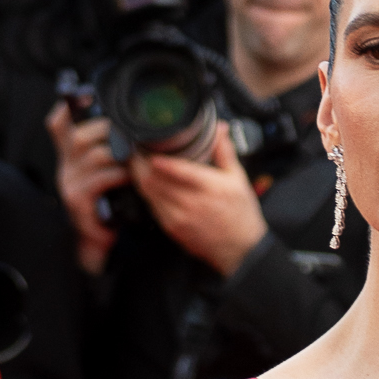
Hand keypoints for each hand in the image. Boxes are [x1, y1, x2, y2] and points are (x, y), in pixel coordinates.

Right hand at [46, 100, 128, 276]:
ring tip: (136, 158)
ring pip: (93, 155)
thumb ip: (114, 150)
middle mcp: (65, 166)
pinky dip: (118, 175)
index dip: (67, 106)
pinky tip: (130, 178)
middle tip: (130, 134)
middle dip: (107, 130)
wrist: (99, 240)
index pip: (58, 123)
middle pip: (78, 135)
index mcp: (71, 155)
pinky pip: (99, 178)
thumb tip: (133, 128)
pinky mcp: (77, 200)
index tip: (86, 93)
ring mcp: (69, 183)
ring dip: (119, 154)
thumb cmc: (110, 203)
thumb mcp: (109, 172)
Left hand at [129, 124, 266, 275]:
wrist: (241, 249)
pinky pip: (151, 206)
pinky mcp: (172, 228)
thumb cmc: (241, 214)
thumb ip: (224, 151)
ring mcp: (178, 217)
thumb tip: (219, 128)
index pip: (176, 170)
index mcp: (208, 187)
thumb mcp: (238, 178)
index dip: (157, 158)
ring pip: (148, 193)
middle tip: (137, 150)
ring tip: (138, 163)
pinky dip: (147, 192)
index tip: (147, 146)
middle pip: (154, 180)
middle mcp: (191, 203)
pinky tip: (148, 183)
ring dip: (140, 177)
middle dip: (141, 163)